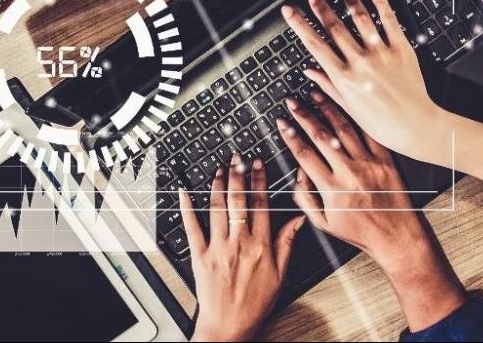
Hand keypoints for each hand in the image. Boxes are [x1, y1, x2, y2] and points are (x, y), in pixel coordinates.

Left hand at [182, 157, 304, 342]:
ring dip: (217, 185)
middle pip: (238, 201)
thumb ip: (287, 243)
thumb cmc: (255, 304)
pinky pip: (191, 227)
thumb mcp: (280, 275)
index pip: (261, 204)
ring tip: (219, 168)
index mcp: (261, 246)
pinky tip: (185, 191)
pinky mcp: (199, 257)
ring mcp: (217, 249)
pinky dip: (187, 207)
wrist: (229, 326)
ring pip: (216, 209)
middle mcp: (239, 244)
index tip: (258, 163)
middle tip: (237, 157)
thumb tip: (298, 219)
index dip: (259, 180)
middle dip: (238, 175)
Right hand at [279, 94, 467, 331]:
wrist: (397, 236)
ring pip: (344, 129)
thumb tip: (297, 173)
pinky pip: (368, 133)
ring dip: (327, 109)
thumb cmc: (361, 232)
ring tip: (315, 95)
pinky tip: (347, 105)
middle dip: (303, 116)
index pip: (304, 154)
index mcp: (332, 189)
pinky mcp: (386, 160)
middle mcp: (350, 173)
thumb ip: (305, 199)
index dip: (290, 135)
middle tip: (292, 102)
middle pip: (320, 136)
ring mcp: (369, 164)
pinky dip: (356, 117)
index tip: (282, 123)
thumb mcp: (324, 224)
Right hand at [282, 0, 451, 165]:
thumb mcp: (349, 107)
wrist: (415, 127)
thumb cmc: (382, 122)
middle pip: (335, 27)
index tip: (290, 11)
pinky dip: (380, 2)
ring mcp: (381, 54)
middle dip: (321, 7)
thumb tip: (309, 71)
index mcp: (344, 78)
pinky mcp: (401, 49)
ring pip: (361, 18)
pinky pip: (389, 20)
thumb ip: (328, 85)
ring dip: (350, 1)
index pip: (315, 45)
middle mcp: (360, 62)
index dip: (300, 25)